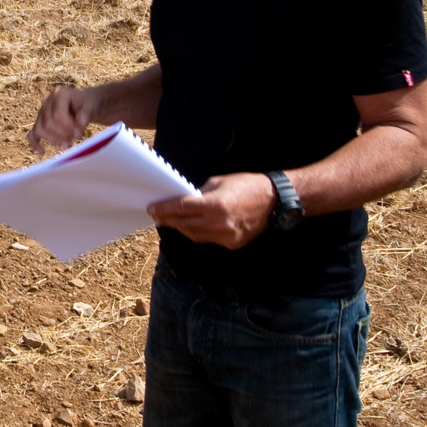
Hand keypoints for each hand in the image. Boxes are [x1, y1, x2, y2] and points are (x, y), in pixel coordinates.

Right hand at [28, 85, 95, 154]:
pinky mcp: (40, 122)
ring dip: (53, 140)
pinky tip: (42, 152)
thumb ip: (86, 115)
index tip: (79, 133)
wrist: (85, 104)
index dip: (67, 127)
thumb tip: (79, 126)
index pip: (57, 114)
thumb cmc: (88, 105)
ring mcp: (42, 111)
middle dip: (62, 134)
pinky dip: (35, 143)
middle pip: (48, 123)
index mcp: (60, 93)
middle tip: (75, 138)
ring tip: (67, 144)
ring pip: (39, 129)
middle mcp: (47, 100)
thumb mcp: (91, 106)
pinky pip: (32, 134)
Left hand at [147, 172, 276, 249]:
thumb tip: (184, 201)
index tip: (152, 208)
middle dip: (168, 220)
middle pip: (184, 224)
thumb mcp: (219, 182)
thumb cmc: (246, 186)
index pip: (181, 208)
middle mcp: (218, 223)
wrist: (274, 200)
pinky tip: (193, 227)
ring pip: (194, 235)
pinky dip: (199, 233)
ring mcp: (226, 236)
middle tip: (157, 217)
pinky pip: (209, 240)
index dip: (164, 209)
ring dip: (182, 228)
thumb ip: (200, 194)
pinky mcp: (232, 244)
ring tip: (172, 222)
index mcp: (214, 204)